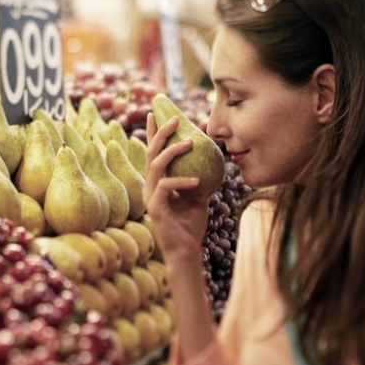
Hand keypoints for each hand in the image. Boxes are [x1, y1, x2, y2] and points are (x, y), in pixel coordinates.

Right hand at [143, 113, 209, 264]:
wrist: (186, 252)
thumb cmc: (191, 225)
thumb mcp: (198, 197)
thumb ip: (200, 180)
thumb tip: (214, 162)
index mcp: (157, 184)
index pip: (153, 153)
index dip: (153, 133)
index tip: (155, 113)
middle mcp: (150, 188)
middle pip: (151, 154)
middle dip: (161, 133)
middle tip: (176, 119)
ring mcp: (150, 198)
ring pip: (156, 166)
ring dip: (173, 151)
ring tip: (190, 142)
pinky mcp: (155, 209)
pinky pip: (166, 187)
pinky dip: (182, 182)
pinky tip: (197, 182)